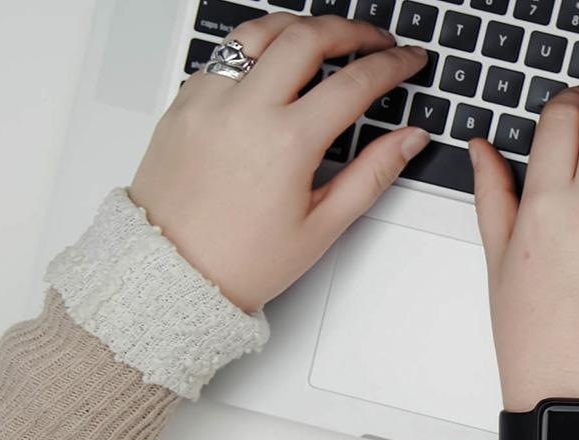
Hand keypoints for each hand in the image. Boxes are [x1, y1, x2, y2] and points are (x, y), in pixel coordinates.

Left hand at [129, 13, 430, 312]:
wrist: (169, 274)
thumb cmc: (240, 260)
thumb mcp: (323, 225)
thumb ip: (373, 173)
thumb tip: (409, 140)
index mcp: (286, 142)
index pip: (355, 82)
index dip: (392, 64)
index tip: (408, 60)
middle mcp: (244, 110)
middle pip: (307, 37)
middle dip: (352, 31)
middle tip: (376, 40)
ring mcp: (208, 101)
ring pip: (259, 32)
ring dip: (301, 26)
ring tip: (325, 35)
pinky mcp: (183, 103)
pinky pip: (224, 55)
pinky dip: (257, 48)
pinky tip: (275, 62)